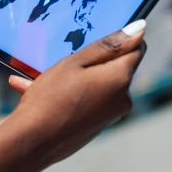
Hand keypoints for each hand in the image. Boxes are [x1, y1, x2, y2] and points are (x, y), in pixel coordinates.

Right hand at [3, 21, 146, 167]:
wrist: (32, 143)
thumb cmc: (51, 98)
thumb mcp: (75, 62)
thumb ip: (109, 45)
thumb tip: (139, 29)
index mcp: (120, 78)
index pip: (136, 49)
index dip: (120, 39)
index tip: (97, 35)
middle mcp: (121, 98)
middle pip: (114, 68)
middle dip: (90, 61)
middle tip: (61, 57)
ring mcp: (109, 115)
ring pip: (95, 84)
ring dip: (73, 77)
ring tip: (37, 75)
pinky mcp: (96, 126)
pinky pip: (86, 101)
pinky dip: (68, 95)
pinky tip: (34, 90)